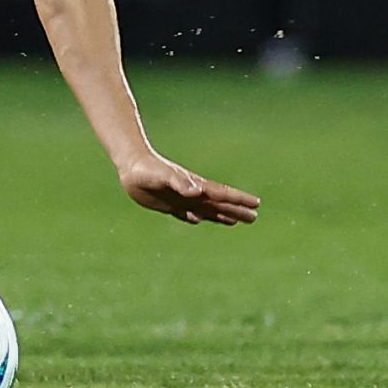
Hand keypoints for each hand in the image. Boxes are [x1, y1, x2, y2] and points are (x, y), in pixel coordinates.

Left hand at [118, 152, 260, 225]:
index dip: (239, 199)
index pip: (221, 194)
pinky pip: (186, 214)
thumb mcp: (164, 176)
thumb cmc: (147, 170)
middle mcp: (191, 193)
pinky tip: (199, 219)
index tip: (256, 204)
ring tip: (236, 221)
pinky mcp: (168, 204)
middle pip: (219, 204)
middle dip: (237, 210)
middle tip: (255, 217)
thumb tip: (197, 192)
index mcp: (194, 186)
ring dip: (222, 215)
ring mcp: (181, 199)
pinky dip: (196, 218)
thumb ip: (180, 183)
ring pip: (206, 210)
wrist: (131, 166)